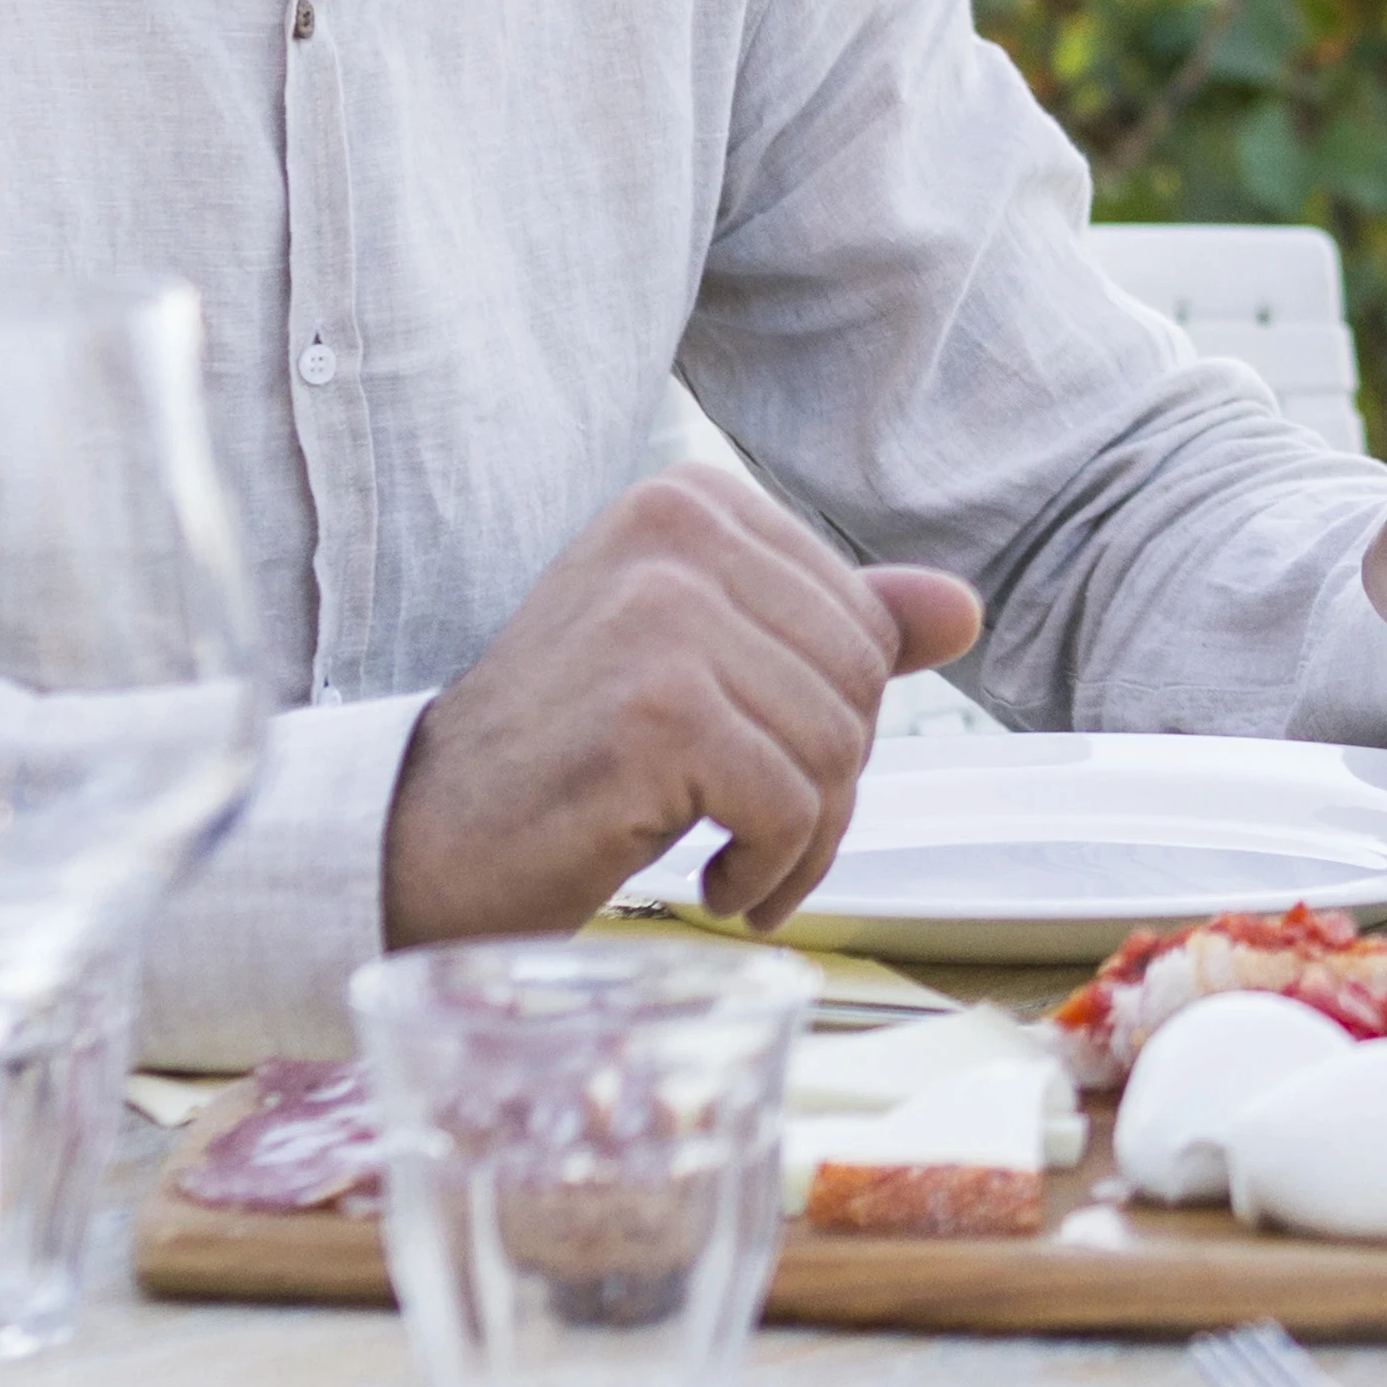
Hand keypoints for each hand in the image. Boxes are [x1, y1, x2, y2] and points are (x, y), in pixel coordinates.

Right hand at [383, 471, 983, 942]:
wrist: (420, 840)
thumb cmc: (569, 757)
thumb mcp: (705, 668)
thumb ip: (827, 626)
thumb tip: (966, 607)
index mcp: (694, 500)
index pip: (863, 623)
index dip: (832, 723)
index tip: (755, 770)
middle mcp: (677, 529)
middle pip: (863, 682)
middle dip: (826, 786)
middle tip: (748, 838)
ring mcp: (662, 614)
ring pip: (838, 749)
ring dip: (801, 843)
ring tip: (732, 867)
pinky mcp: (656, 708)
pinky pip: (793, 807)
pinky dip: (770, 872)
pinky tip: (706, 887)